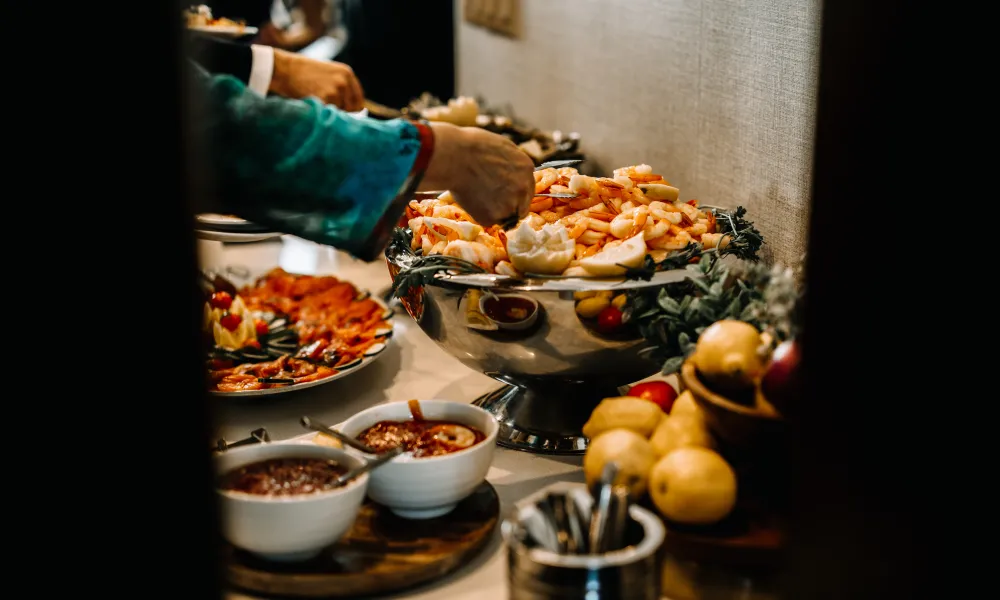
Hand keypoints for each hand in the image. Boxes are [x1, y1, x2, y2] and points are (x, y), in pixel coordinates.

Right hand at [268, 49, 364, 111]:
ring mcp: (336, 89)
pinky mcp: (326, 98)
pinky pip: (327, 114)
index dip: (352, 110)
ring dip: (329, 112)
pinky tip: (312, 104)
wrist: (285, 69)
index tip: (346, 116)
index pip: (358, 101)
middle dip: (341, 112)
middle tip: (326, 109)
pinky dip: (321, 114)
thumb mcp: (328, 74)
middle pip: (351, 109)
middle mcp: (344, 81)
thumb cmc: (303, 73)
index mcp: (347, 73)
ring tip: (316, 102)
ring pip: (338, 112)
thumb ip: (341, 88)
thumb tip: (353, 111)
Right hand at [420, 122, 534, 226]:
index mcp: (527, 168)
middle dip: (507, 206)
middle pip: (520, 207)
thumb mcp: (501, 147)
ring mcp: (509, 204)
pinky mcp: (492, 217)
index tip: (503, 195)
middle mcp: (523, 188)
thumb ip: (510, 164)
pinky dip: (478, 214)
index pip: (527, 190)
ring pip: (503, 216)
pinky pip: (486, 220)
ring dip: (492, 211)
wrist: (454, 156)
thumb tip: (509, 171)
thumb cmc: (471, 146)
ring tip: (475, 195)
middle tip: (489, 201)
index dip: (514, 194)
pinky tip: (469, 199)